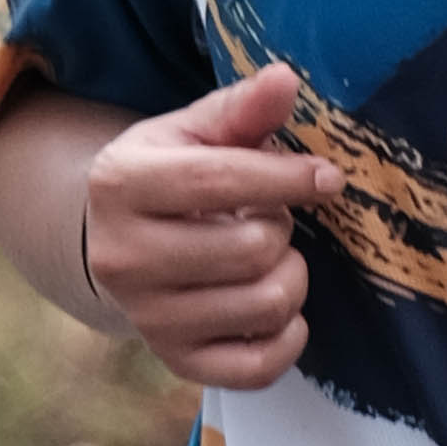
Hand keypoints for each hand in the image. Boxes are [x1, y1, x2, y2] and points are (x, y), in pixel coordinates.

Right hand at [80, 65, 333, 392]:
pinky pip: (262, 366)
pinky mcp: (177, 363)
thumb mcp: (193, 132)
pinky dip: (288, 336)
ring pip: (266, 304)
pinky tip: (277, 309)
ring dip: (291, 278)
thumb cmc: (169, 178)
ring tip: (268, 259)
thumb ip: (241, 109)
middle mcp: (122, 258)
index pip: (220, 182)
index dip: (287, 178)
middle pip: (253, 249)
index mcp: (120, 185)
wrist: (118, 245)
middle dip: (281, 229)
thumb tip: (285, 79)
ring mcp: (149, 318)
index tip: (327, 177)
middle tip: (268, 219)